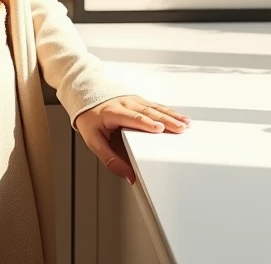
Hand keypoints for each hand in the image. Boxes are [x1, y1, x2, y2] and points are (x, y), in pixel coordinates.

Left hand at [73, 95, 190, 184]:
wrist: (85, 94)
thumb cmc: (90, 118)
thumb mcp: (93, 141)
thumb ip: (109, 159)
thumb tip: (129, 176)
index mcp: (113, 112)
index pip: (132, 118)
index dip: (146, 123)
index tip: (160, 128)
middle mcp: (125, 103)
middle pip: (149, 112)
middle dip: (166, 120)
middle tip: (181, 128)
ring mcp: (133, 100)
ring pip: (155, 107)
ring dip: (171, 115)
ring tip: (185, 123)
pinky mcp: (138, 100)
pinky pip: (155, 105)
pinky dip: (168, 111)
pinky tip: (179, 116)